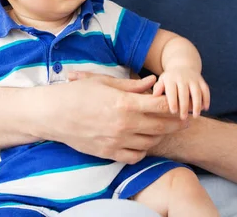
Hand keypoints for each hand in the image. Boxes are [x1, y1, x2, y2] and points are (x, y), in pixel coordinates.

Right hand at [38, 72, 188, 163]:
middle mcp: (124, 125)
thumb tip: (151, 82)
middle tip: (184, 118)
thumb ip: (131, 85)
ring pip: (151, 141)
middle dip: (177, 121)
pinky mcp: (109, 153)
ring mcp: (117, 141)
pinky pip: (136, 156)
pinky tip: (141, 139)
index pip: (161, 105)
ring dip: (160, 134)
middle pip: (163, 126)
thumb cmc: (76, 94)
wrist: (52, 115)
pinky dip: (143, 149)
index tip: (181, 102)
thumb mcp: (104, 82)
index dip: (175, 103)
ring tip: (160, 126)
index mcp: (124, 104)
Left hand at [152, 68, 209, 119]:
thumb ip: (158, 88)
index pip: (172, 90)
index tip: (173, 112)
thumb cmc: (169, 79)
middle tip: (183, 118)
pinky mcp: (202, 81)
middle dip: (184, 106)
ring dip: (197, 105)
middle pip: (184, 93)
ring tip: (195, 116)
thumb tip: (155, 95)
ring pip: (197, 92)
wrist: (182, 66)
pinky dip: (206, 99)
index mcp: (170, 79)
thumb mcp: (162, 81)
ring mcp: (193, 79)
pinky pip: (205, 90)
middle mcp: (182, 78)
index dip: (173, 101)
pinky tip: (205, 109)